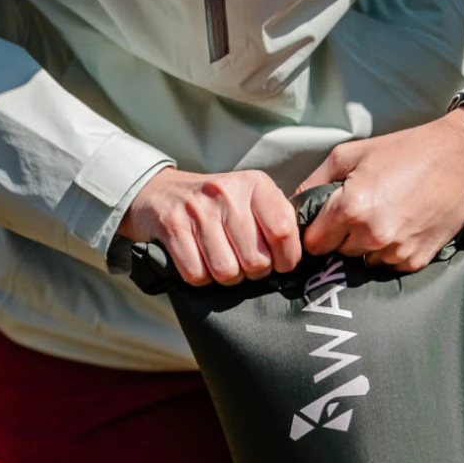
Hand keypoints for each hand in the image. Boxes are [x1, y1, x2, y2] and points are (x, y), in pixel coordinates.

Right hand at [119, 167, 300, 285]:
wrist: (160, 193)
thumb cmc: (217, 206)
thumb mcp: (251, 200)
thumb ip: (277, 221)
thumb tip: (303, 257)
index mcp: (256, 184)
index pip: (284, 231)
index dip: (285, 260)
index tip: (279, 265)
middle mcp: (227, 192)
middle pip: (256, 260)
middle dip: (252, 273)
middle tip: (243, 263)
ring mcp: (197, 209)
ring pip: (226, 271)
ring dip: (225, 277)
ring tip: (221, 262)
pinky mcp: (172, 225)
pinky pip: (196, 273)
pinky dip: (199, 278)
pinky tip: (199, 262)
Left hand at [294, 106, 463, 272]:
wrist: (461, 160)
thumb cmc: (403, 151)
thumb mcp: (350, 154)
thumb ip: (314, 182)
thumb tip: (290, 207)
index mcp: (351, 208)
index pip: (314, 243)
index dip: (318, 231)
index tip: (328, 220)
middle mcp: (372, 235)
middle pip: (337, 254)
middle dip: (342, 238)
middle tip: (361, 212)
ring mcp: (396, 252)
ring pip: (362, 263)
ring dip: (366, 247)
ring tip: (384, 217)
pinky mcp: (416, 261)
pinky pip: (388, 266)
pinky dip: (390, 252)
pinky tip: (402, 226)